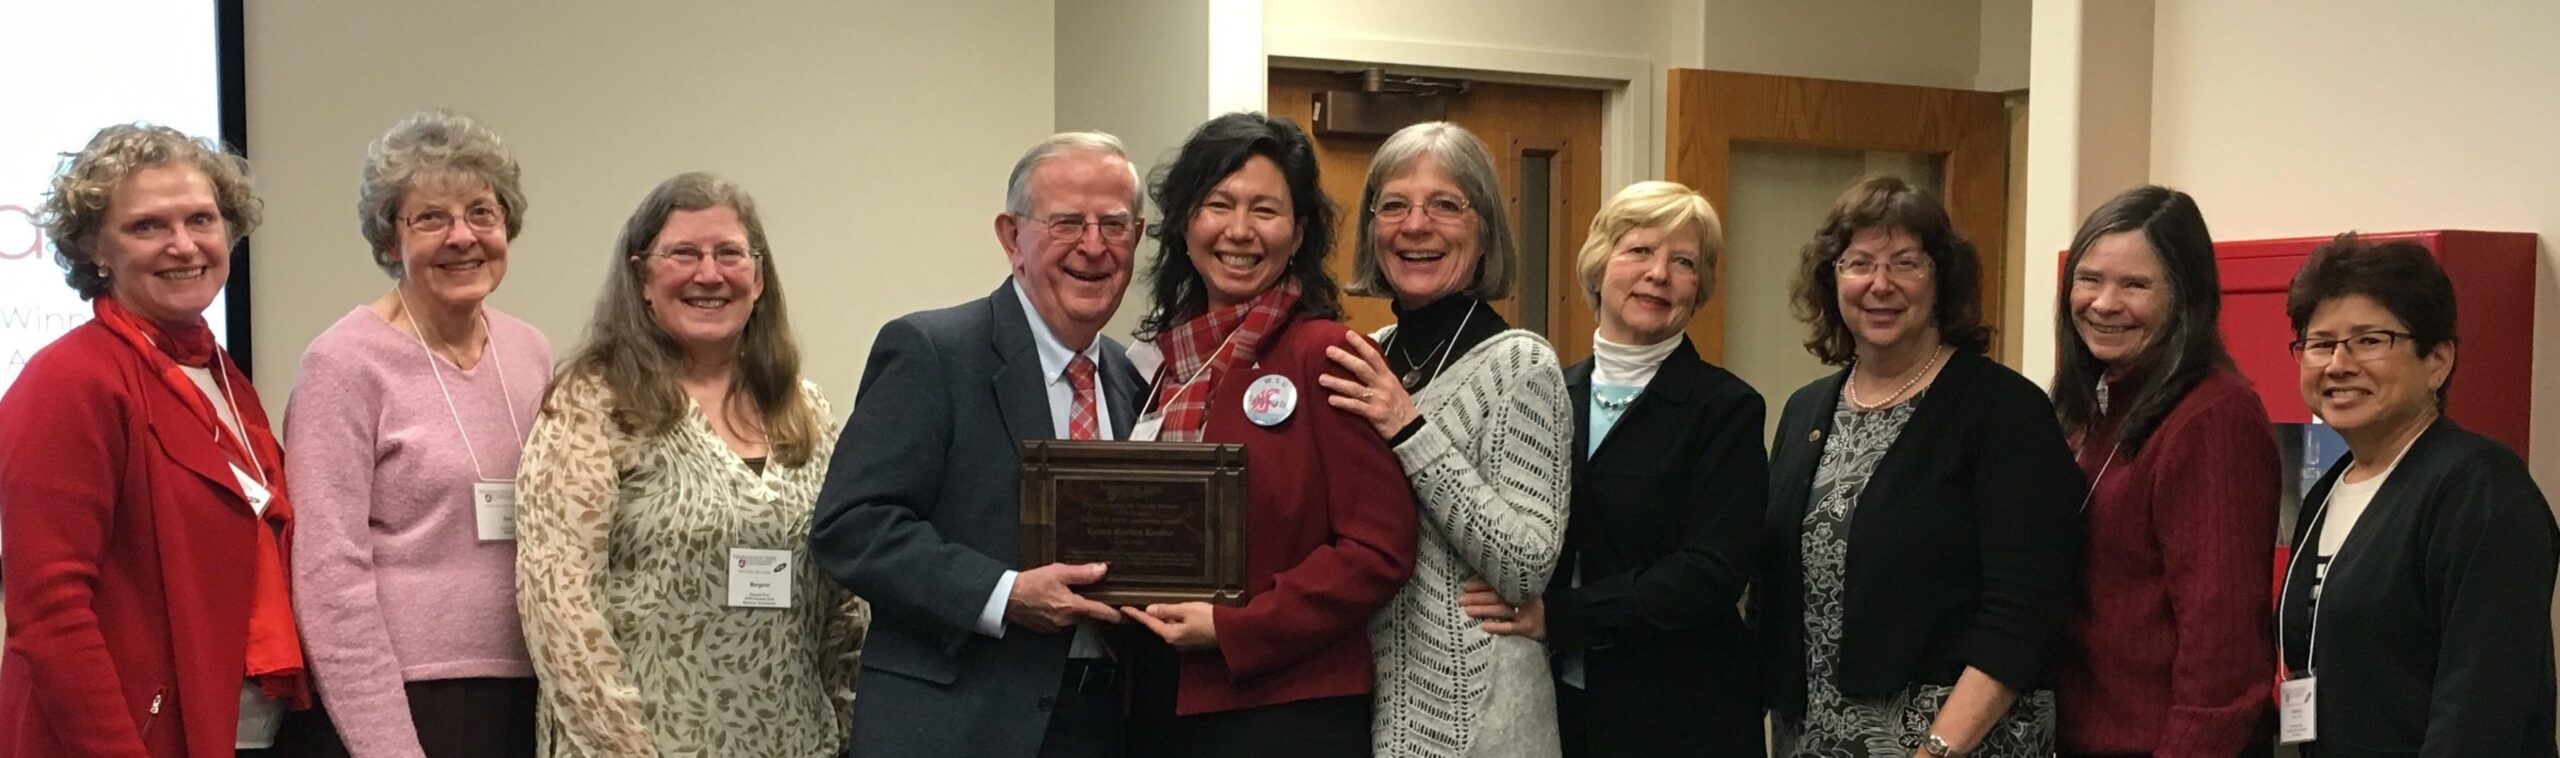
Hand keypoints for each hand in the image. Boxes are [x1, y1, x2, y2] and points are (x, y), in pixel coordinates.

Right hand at [1005, 563, 1121, 631]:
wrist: (1005, 598)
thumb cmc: (1031, 583)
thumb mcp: (1058, 572)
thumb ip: (1082, 573)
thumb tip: (1103, 569)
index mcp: (1073, 607)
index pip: (1101, 613)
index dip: (1117, 614)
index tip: (1129, 614)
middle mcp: (1067, 621)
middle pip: (1088, 614)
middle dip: (1090, 603)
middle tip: (1090, 590)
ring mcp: (1057, 627)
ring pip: (1074, 617)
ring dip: (1074, 607)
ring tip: (1066, 592)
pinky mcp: (1047, 628)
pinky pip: (1061, 620)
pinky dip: (1061, 611)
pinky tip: (1053, 600)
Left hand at [1122, 602, 1218, 649]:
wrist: (1230, 632)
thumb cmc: (1209, 619)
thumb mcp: (1187, 609)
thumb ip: (1167, 609)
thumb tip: (1150, 609)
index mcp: (1170, 634)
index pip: (1149, 622)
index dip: (1136, 614)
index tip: (1124, 608)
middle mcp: (1174, 641)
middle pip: (1157, 626)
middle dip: (1148, 616)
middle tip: (1136, 604)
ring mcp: (1183, 642)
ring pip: (1167, 627)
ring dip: (1161, 617)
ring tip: (1153, 605)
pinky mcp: (1191, 640)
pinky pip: (1176, 629)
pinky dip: (1172, 620)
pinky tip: (1174, 612)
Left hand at [1319, 332, 1418, 438]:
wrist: (1411, 430)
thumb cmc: (1401, 409)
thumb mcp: (1395, 388)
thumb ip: (1381, 377)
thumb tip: (1366, 365)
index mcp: (1388, 377)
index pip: (1374, 357)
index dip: (1361, 345)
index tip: (1348, 335)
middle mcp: (1383, 386)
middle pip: (1362, 368)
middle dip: (1345, 358)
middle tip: (1329, 350)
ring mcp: (1379, 400)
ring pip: (1355, 388)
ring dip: (1337, 383)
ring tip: (1322, 379)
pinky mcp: (1376, 415)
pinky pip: (1357, 407)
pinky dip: (1344, 403)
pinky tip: (1331, 400)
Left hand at [1457, 578, 1544, 640]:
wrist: (1559, 619)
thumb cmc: (1535, 606)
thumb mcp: (1523, 594)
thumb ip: (1506, 590)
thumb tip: (1479, 586)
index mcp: (1517, 588)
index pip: (1496, 585)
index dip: (1480, 585)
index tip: (1465, 586)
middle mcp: (1520, 598)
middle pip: (1496, 597)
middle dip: (1477, 597)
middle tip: (1460, 599)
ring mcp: (1524, 613)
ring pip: (1501, 610)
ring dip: (1483, 610)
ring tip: (1467, 611)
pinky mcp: (1527, 627)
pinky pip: (1510, 627)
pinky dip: (1497, 627)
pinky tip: (1484, 627)